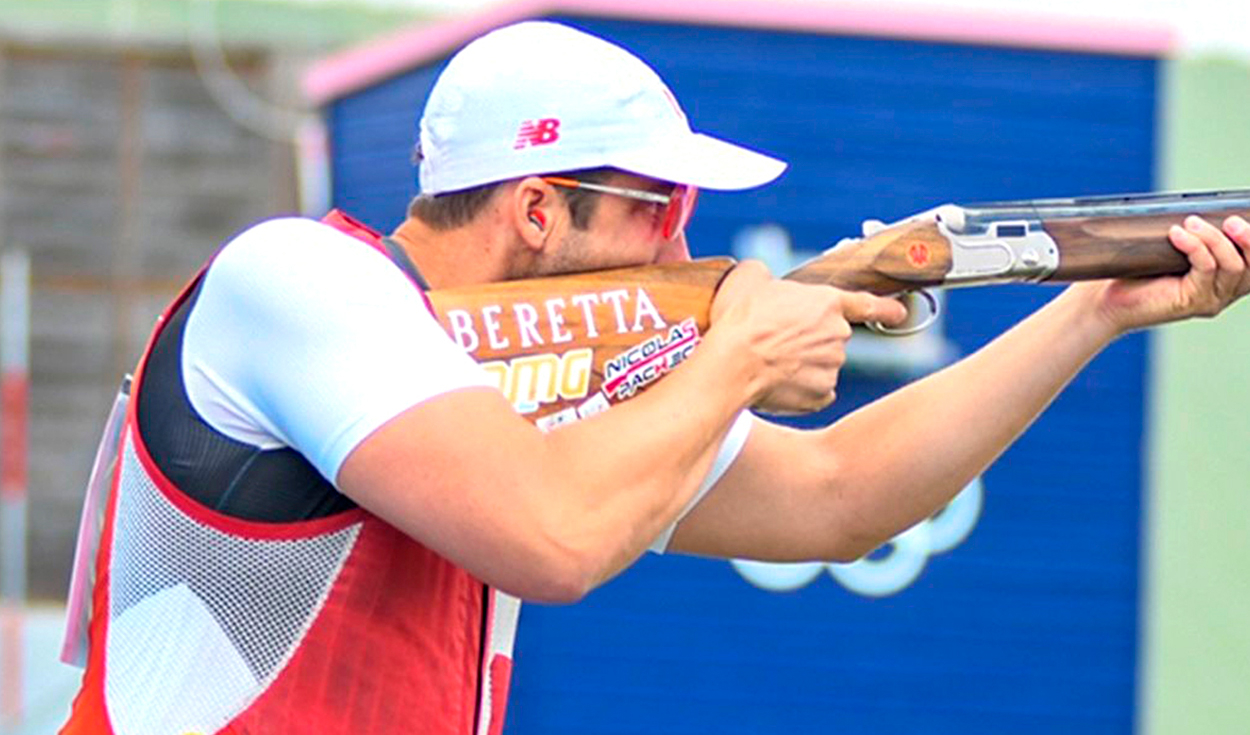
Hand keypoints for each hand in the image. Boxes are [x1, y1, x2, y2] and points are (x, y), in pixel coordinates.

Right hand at [709, 260, 907, 413]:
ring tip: (768, 362)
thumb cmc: (739, 320)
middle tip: (775, 340)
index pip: (866, 304)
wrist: (731, 364)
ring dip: (802, 365)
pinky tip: (776, 383)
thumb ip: (766, 277)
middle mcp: (837, 334)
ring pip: (822, 365)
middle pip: (830, 337)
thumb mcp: (748, 278)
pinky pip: (815, 392)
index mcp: (826, 302)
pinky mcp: (820, 395)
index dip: (886, 309)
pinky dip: (799, 390)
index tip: (900, 313)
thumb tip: (763, 280)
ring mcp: (832, 366)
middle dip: (809, 340)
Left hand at [1082, 215, 1249, 333]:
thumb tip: (1200, 207)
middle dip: (1248, 238)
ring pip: (1232, 266)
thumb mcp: (1173, 249)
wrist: (1107, 300)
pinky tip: (1177, 234)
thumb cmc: (1138, 273)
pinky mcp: (1192, 303)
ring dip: (1214, 238)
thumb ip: (1194, 235)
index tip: (1244, 217)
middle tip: (1230, 220)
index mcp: (1225, 279)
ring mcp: (1210, 300)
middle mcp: (1223, 292)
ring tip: (1191, 222)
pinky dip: (1194, 247)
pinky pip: (1205, 269)